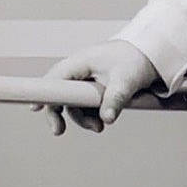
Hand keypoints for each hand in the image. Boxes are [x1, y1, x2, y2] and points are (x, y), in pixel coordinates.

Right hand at [34, 39, 161, 135]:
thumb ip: (115, 99)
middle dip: (62, 113)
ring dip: (82, 118)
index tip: (35, 108)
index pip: (55, 78)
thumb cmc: (136, 60)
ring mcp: (86, 80)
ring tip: (99, 127)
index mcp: (81, 62)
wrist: (151, 55)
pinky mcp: (94, 88)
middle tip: (58, 131)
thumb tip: (107, 119)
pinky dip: (92, 115)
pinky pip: (86, 105)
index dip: (44, 93)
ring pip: (74, 103)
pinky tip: (104, 120)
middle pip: (61, 95)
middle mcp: (79, 70)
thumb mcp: (126, 80)